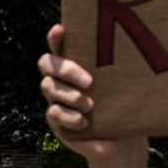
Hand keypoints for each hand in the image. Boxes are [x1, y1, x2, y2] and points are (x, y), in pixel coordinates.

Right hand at [40, 24, 150, 167]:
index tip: (60, 29)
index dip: (55, 38)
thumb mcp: (118, 87)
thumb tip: (108, 63)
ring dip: (70, 95)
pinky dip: (70, 117)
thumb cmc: (120, 105)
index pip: (58, 46)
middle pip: (47, 64)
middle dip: (66, 70)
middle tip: (89, 81)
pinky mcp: (55, 119)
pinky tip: (84, 122)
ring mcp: (55, 98)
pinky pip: (54, 112)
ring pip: (49, 87)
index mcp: (75, 65)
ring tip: (90, 105)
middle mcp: (60, 78)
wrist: (118, 139)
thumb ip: (110, 75)